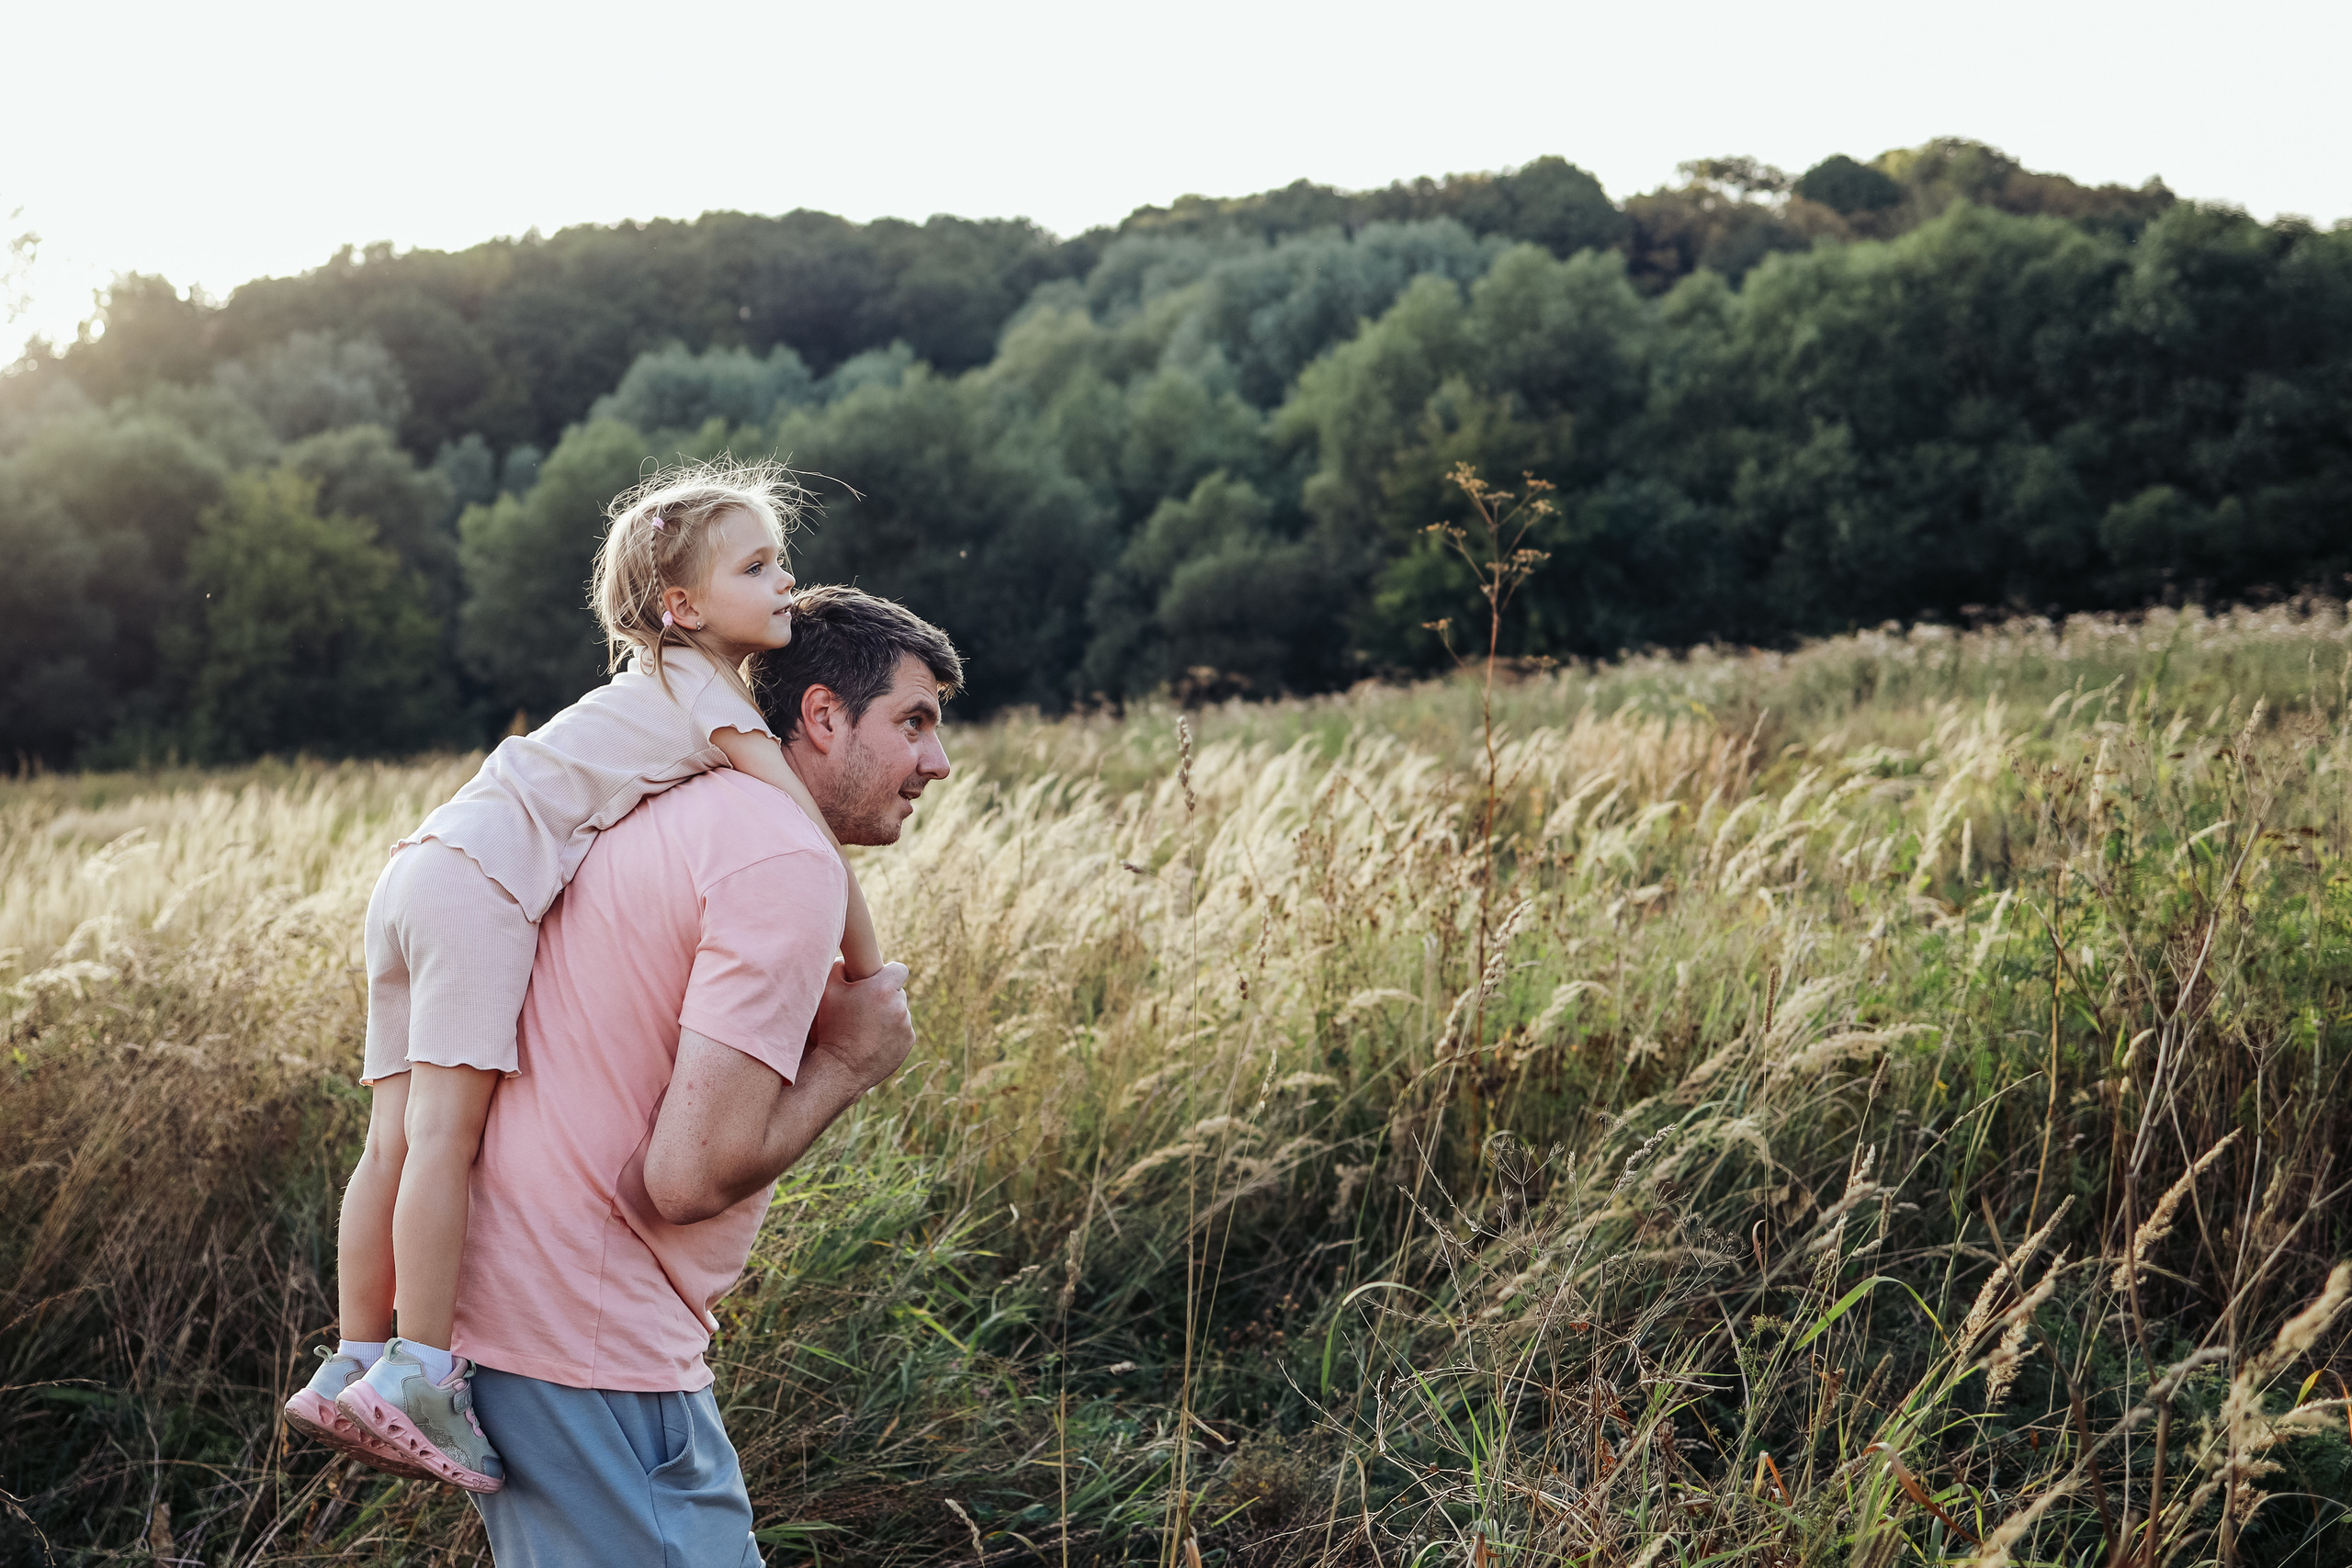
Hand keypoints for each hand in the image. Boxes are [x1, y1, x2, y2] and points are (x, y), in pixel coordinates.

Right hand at [809, 959, 912, 1090]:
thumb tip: (847, 962)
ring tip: (866, 1026)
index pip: (899, 968)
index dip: (888, 972)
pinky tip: (873, 1039)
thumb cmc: (832, 1027)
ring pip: (900, 1012)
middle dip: (884, 996)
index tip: (877, 980)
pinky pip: (903, 1030)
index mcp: (883, 988)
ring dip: (888, 1015)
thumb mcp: (827, 991)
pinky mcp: (908, 1042)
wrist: (840, 1068)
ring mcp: (906, 1025)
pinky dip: (892, 1033)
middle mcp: (899, 1005)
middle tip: (865, 1007)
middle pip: (897, 992)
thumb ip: (838, 967)